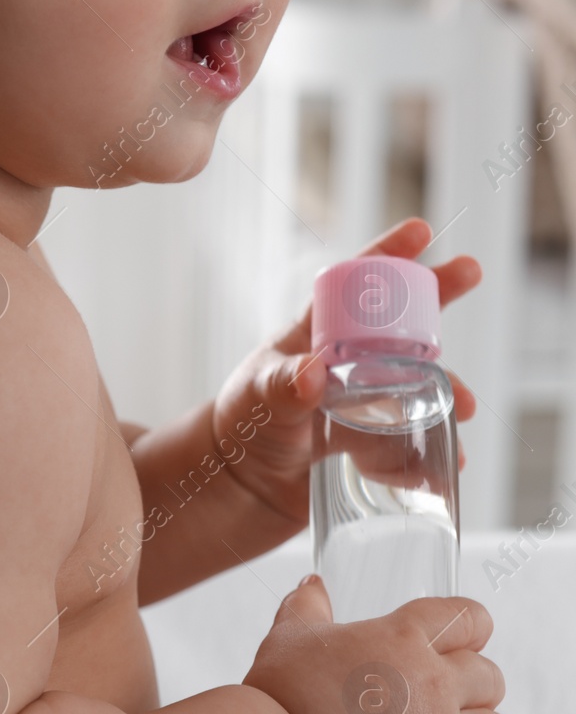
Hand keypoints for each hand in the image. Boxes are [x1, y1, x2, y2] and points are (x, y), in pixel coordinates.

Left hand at [211, 218, 481, 524]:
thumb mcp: (259, 399)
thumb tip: (313, 374)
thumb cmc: (244, 424)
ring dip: (444, 392)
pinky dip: (425, 454)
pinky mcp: (374, 443)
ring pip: (417, 385)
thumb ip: (282, 387)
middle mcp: (349, 363)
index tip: (419, 231)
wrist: (243, 483)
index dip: (385, 256)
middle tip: (469, 270)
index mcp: (317, 337)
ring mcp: (366, 401)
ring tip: (463, 407)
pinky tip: (436, 467)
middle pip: (400, 322)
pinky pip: (410, 443)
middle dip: (436, 296)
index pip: (352, 287)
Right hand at [244, 576, 511, 713]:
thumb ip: (305, 608)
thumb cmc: (276, 700)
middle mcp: (433, 689)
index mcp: (402, 640)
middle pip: (490, 679)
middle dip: (471, 688)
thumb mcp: (286, 641)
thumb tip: (313, 583)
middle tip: (440, 702)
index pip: (469, 618)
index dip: (469, 628)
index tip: (461, 643)